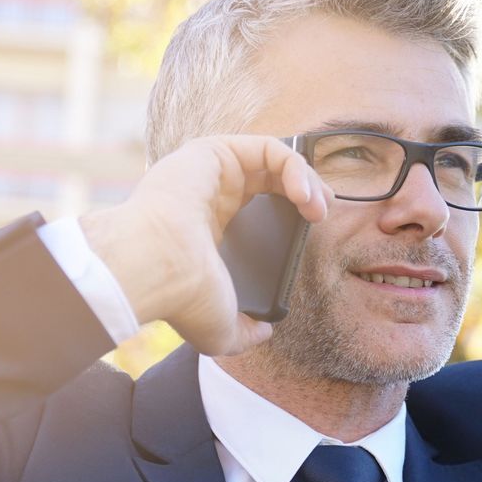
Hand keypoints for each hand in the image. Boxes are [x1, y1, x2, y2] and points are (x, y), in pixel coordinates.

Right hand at [79, 135, 334, 355]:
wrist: (158, 271)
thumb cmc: (183, 298)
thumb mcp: (223, 329)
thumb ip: (245, 331)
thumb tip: (263, 333)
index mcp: (209, 228)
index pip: (258, 207)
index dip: (293, 212)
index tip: (313, 230)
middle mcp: (208, 194)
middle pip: (271, 178)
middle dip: (307, 190)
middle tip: (323, 213)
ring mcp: (209, 171)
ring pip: (272, 159)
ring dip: (305, 178)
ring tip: (319, 206)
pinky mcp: (212, 152)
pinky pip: (267, 148)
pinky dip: (294, 167)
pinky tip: (305, 195)